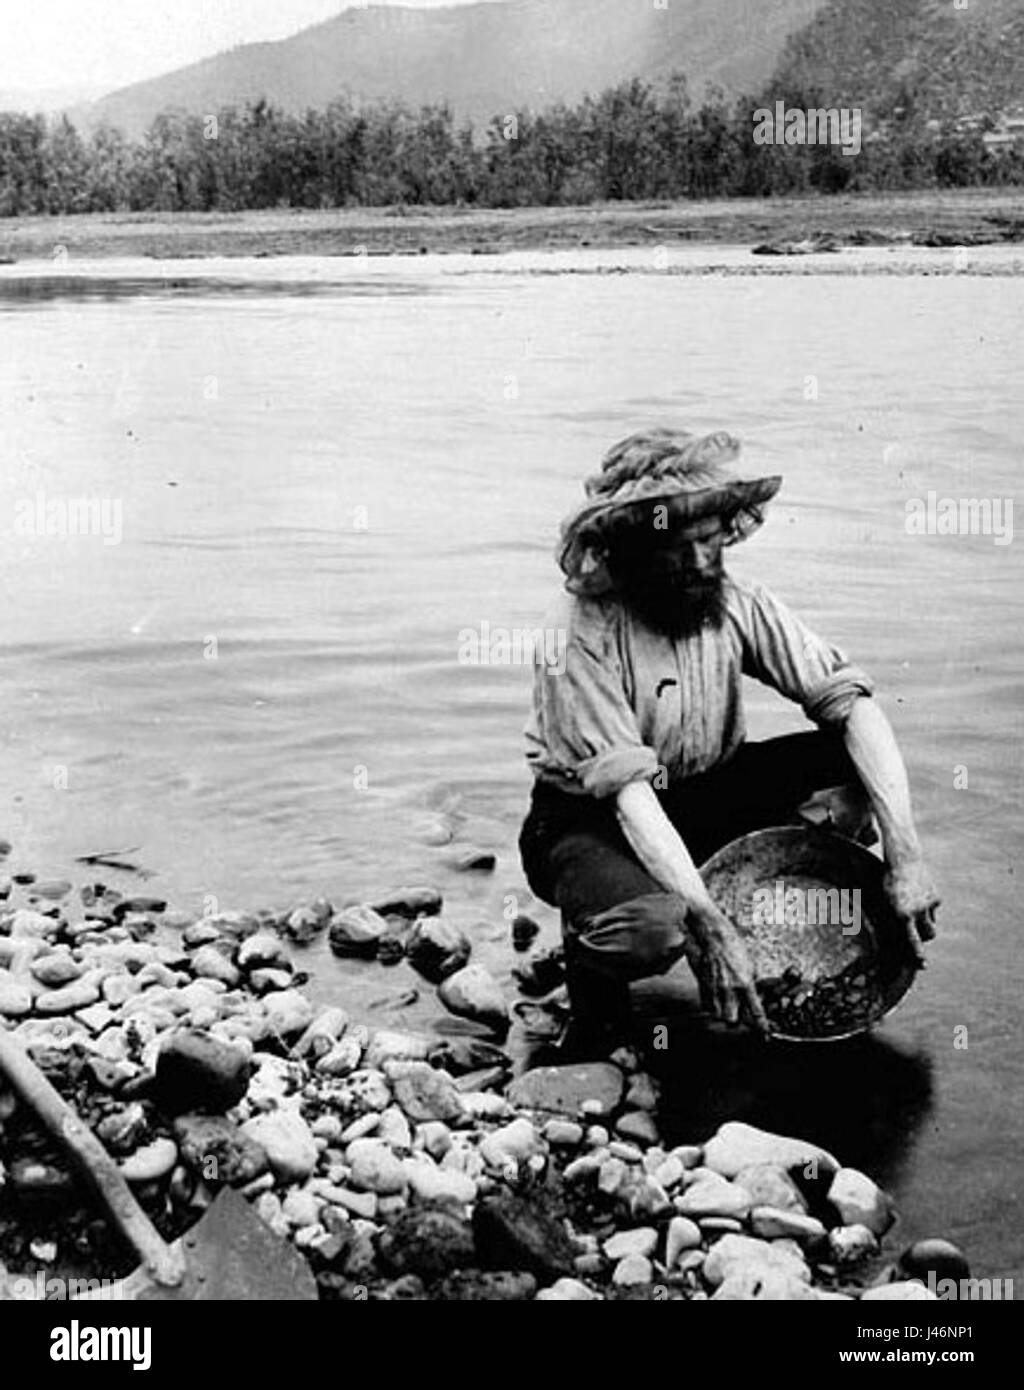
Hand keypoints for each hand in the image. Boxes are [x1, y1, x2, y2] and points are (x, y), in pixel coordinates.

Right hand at [685, 901, 768, 1032]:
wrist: (712, 935)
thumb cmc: (733, 945)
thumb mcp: (750, 963)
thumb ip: (752, 982)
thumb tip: (755, 994)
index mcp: (745, 983)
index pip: (755, 1012)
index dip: (761, 1026)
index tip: (765, 1034)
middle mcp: (729, 990)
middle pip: (732, 1020)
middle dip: (737, 1020)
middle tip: (741, 1014)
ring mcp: (714, 989)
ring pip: (718, 1015)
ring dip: (724, 1013)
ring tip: (728, 1006)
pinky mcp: (702, 986)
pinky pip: (707, 1005)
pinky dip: (713, 1005)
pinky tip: (717, 997)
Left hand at [884, 856, 938, 968]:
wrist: (904, 861)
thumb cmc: (889, 883)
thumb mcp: (885, 901)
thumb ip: (892, 918)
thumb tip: (896, 936)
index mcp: (902, 914)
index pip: (912, 939)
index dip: (918, 954)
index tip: (923, 964)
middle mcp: (917, 911)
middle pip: (929, 935)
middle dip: (925, 938)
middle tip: (919, 935)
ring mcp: (929, 904)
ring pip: (932, 925)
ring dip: (926, 924)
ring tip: (915, 912)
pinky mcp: (936, 897)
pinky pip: (934, 910)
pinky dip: (928, 908)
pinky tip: (918, 897)